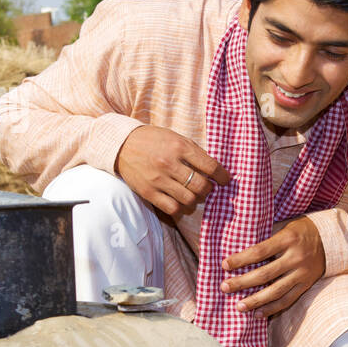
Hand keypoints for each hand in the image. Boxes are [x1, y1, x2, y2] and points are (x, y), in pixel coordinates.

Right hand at [114, 125, 230, 218]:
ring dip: (195, 200)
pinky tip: (180, 202)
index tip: (225, 180)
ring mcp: (158, 180)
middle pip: (201, 186)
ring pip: (189, 200)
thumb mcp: (176, 137)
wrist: (121, 144)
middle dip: (208, 189)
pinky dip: (181, 209)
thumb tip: (215, 169)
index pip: (210, 166)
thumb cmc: (153, 140)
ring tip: (193, 195)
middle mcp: (169, 163)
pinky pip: (172, 209)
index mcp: (179, 147)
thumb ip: (194, 152)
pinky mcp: (148, 192)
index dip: (222, 176)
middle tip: (206, 187)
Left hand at [220, 216, 324, 317]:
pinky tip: (257, 314)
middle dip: (243, 282)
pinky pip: (288, 300)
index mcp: (288, 239)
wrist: (331, 240)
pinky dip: (272, 308)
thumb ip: (267, 238)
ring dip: (256, 300)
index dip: (241, 259)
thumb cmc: (301, 231)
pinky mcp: (306, 285)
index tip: (225, 265)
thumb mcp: (285, 227)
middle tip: (225, 287)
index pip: (260, 251)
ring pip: (276, 291)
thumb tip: (240, 250)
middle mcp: (295, 257)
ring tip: (239, 307)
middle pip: (265, 274)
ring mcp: (302, 273)